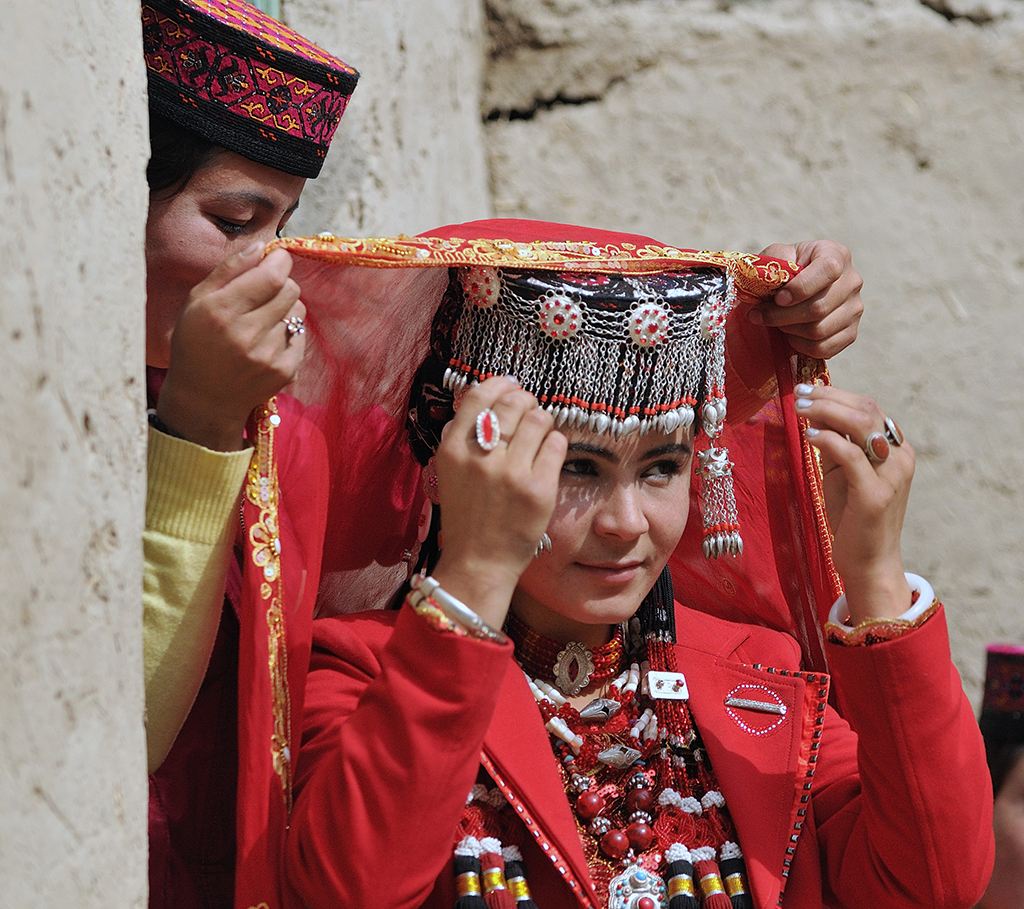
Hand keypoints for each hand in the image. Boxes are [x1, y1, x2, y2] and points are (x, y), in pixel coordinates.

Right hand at [156, 243, 303, 450]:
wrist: (204, 400)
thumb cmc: (196, 343)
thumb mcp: (197, 301)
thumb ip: (229, 269)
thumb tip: (262, 246)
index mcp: (221, 311)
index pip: (272, 276)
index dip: (280, 261)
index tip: (276, 259)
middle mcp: (246, 334)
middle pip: (290, 289)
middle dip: (281, 284)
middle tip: (263, 293)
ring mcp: (268, 355)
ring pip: (298, 310)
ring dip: (285, 308)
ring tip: (261, 321)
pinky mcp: (285, 371)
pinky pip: (301, 334)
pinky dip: (288, 332)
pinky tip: (266, 342)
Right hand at [432, 377, 566, 627]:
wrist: (478, 563)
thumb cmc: (467, 517)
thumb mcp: (450, 472)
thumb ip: (462, 436)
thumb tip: (486, 397)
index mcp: (453, 450)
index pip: (479, 396)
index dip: (500, 385)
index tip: (511, 386)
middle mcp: (481, 457)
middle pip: (514, 402)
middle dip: (526, 402)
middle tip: (529, 412)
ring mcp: (511, 472)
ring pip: (539, 419)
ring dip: (543, 422)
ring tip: (539, 437)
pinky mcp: (539, 489)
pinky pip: (556, 445)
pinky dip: (555, 445)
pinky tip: (548, 457)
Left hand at [752, 241, 863, 358]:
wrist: (792, 290)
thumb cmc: (784, 271)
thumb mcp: (775, 257)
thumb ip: (773, 262)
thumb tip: (770, 281)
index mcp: (836, 254)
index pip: (828, 270)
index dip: (800, 288)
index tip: (778, 298)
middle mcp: (852, 281)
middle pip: (819, 307)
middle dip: (782, 315)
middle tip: (760, 315)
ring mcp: (855, 309)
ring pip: (818, 330)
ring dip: (788, 330)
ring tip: (776, 322)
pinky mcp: (850, 333)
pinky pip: (823, 348)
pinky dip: (800, 345)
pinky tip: (790, 335)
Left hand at [796, 384, 913, 621]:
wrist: (868, 563)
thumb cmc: (852, 518)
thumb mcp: (840, 473)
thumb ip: (833, 443)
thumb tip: (813, 411)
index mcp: (895, 449)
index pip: (867, 407)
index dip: (835, 393)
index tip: (805, 389)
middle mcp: (900, 457)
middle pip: (865, 409)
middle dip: (828, 397)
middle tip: (798, 394)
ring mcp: (891, 474)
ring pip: (861, 424)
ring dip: (826, 411)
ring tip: (799, 409)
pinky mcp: (875, 494)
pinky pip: (851, 455)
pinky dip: (829, 441)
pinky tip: (810, 436)